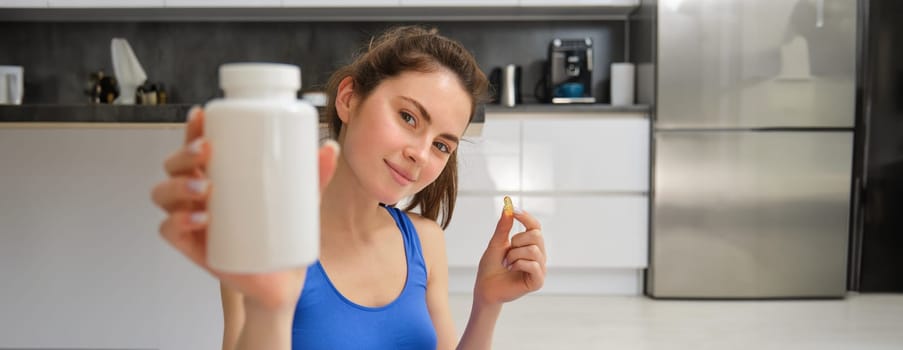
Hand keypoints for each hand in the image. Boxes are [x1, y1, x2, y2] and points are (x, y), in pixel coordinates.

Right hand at [150, 107, 339, 310]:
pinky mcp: (192, 246)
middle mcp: (197, 194)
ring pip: (164, 194)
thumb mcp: (299, 200)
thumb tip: (329, 148)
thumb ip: (314, 175)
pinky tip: (201, 219)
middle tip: (207, 151)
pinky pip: (169, 230)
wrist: (282, 278)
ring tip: (206, 188)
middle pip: (173, 165)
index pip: (195, 146)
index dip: (192, 128)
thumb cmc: (282, 231)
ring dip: (178, 185)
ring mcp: (191, 219)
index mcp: (217, 175)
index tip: (202, 115)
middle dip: (184, 154)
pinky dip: (178, 221)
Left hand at [473, 204, 546, 305]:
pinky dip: (519, 264)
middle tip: (507, 252)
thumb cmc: (491, 266)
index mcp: (530, 244)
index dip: (525, 216)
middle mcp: (538, 255)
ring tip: (507, 263)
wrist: (485, 288)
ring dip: (514, 255)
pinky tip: (511, 269)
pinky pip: (534, 265)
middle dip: (517, 241)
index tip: (513, 209)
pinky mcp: (538, 281)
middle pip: (536, 236)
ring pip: (534, 250)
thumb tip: (508, 208)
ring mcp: (539, 268)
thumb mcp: (496, 243)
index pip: (535, 226)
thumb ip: (503, 227)